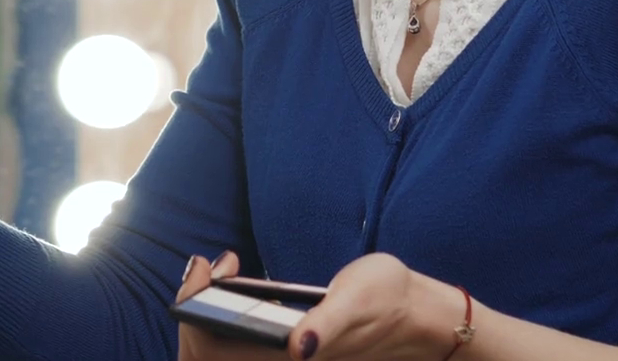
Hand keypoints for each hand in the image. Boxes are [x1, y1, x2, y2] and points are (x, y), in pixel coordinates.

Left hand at [176, 252, 462, 360]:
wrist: (422, 316)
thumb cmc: (392, 302)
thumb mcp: (358, 302)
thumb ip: (326, 325)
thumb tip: (300, 347)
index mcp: (291, 357)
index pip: (214, 352)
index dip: (196, 313)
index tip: (205, 271)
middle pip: (208, 352)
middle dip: (195, 306)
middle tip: (207, 265)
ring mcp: (281, 356)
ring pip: (220, 346)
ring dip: (207, 307)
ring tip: (220, 268)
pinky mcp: (287, 348)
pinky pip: (237, 335)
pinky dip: (223, 310)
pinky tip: (234, 277)